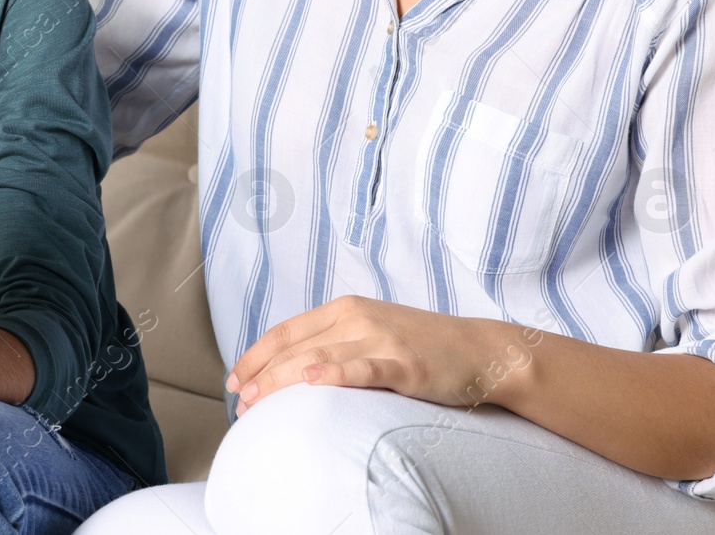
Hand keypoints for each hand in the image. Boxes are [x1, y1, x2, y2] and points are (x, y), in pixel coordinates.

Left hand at [224, 295, 533, 415]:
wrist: (481, 350)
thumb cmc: (422, 346)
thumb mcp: (371, 332)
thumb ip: (334, 342)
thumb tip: (291, 369)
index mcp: (345, 309)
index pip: (286, 331)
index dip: (255, 356)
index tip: (233, 381)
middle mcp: (358, 319)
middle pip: (295, 348)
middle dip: (261, 376)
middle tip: (240, 403)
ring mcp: (382, 339)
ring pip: (319, 358)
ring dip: (282, 381)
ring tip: (257, 401)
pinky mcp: (405, 364)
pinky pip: (364, 369)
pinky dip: (336, 373)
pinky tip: (313, 381)